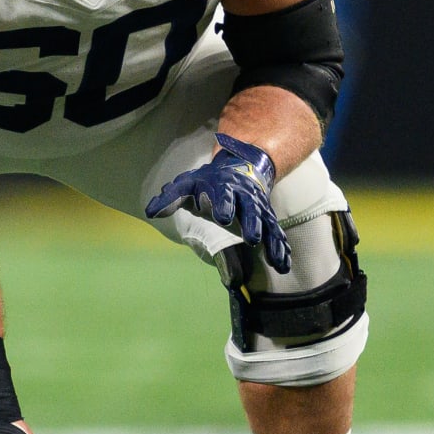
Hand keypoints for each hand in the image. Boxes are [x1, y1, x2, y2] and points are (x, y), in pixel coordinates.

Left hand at [146, 133, 290, 272]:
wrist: (241, 168)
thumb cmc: (209, 181)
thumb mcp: (188, 183)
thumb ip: (170, 197)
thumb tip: (150, 211)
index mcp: (224, 187)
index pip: (224, 194)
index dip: (223, 204)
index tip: (222, 217)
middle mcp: (245, 197)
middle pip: (250, 209)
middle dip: (252, 223)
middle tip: (252, 238)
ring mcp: (259, 209)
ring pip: (268, 224)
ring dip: (271, 241)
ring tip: (274, 259)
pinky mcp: (268, 219)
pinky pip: (277, 234)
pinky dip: (281, 249)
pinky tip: (283, 265)